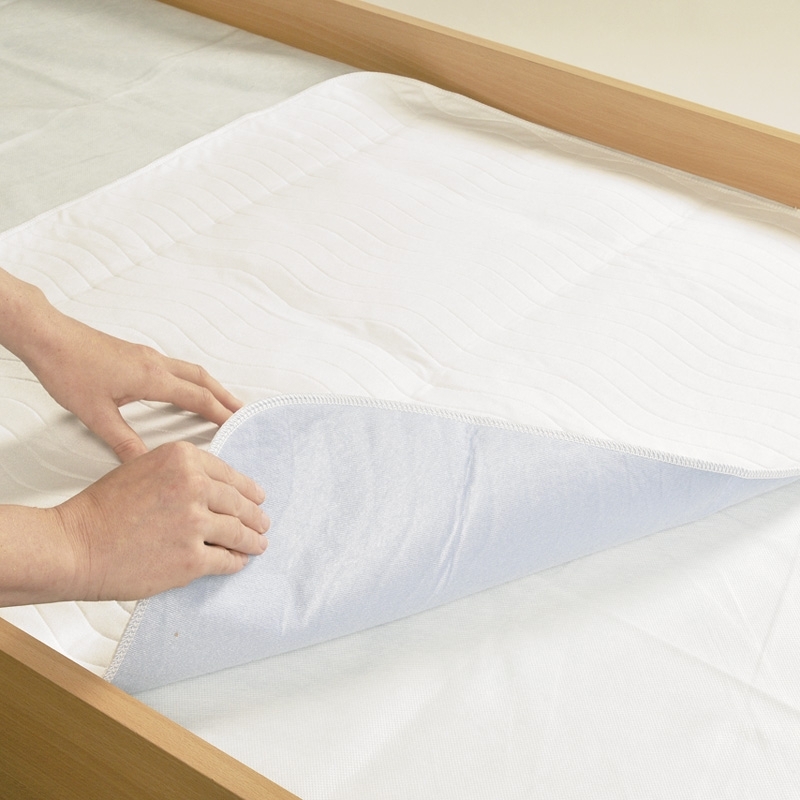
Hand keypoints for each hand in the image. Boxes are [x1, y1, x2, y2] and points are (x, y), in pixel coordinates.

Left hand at [25, 311, 242, 461]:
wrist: (48, 338)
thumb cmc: (68, 369)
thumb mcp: (95, 414)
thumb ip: (123, 441)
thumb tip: (143, 463)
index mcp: (151, 378)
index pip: (197, 397)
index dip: (219, 412)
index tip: (236, 424)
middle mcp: (155, 364)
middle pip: (203, 379)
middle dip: (225, 397)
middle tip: (242, 412)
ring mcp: (147, 357)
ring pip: (191, 371)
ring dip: (210, 386)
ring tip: (222, 400)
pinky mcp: (137, 355)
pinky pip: (176, 368)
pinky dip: (192, 380)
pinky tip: (185, 389)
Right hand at [52, 442, 269, 600]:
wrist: (74, 546)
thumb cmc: (101, 510)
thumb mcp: (143, 468)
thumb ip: (179, 473)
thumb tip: (211, 487)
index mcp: (182, 458)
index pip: (229, 475)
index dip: (247, 489)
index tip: (257, 496)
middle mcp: (193, 486)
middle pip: (239, 503)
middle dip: (256, 515)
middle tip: (263, 522)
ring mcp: (194, 523)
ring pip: (239, 532)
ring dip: (253, 540)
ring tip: (258, 543)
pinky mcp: (191, 558)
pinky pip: (226, 560)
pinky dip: (236, 562)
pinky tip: (238, 562)